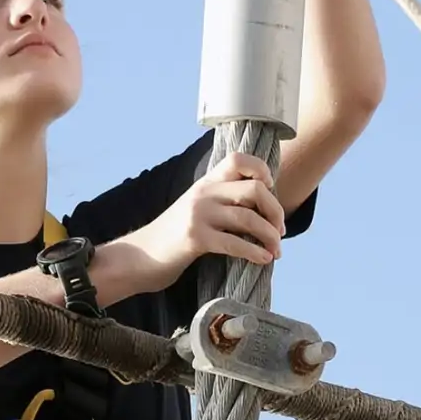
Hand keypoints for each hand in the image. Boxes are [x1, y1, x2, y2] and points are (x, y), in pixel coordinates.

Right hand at [122, 152, 285, 293]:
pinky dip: (255, 253)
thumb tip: (262, 209)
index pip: (239, 159)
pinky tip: (263, 259)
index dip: (261, 170)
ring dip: (270, 236)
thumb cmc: (174, 236)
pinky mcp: (195, 238)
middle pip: (254, 190)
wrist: (141, 255)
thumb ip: (222, 202)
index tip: (269, 191)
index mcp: (205, 183)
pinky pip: (235, 243)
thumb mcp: (195, 208)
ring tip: (275, 250)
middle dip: (276, 211)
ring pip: (248, 218)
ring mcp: (198, 215)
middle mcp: (203, 193)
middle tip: (279, 231)